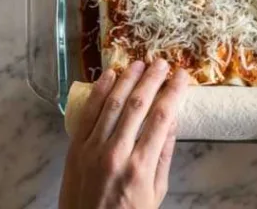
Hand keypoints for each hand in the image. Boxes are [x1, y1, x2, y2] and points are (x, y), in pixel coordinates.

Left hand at [59, 60, 188, 208]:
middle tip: (163, 63)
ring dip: (127, 79)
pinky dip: (99, 91)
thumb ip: (163, 155)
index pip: (161, 116)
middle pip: (138, 104)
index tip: (182, 76)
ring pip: (112, 104)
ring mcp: (92, 149)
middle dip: (152, 79)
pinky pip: (87, 113)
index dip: (173, 91)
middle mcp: (116, 153)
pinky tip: (110, 76)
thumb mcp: (156, 191)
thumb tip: (172, 121)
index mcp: (141, 166)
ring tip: (139, 64)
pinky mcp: (74, 149)